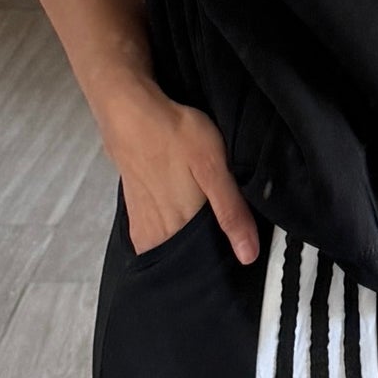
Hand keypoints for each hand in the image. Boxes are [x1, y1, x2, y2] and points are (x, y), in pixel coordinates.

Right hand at [102, 88, 259, 263]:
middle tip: (224, 243)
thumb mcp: (214, 168)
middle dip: (205, 258)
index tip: (236, 262)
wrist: (129, 111)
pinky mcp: (135, 211)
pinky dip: (171, 234)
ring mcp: (143, 223)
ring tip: (205, 230)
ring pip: (171, 248)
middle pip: (185, 260)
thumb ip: (231, 212)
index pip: (201, 266)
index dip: (221, 264)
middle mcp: (157, 234)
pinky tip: (181, 219)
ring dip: (187, 246)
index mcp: (179, 229)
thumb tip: (248, 256)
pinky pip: (156, 236)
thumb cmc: (174, 135)